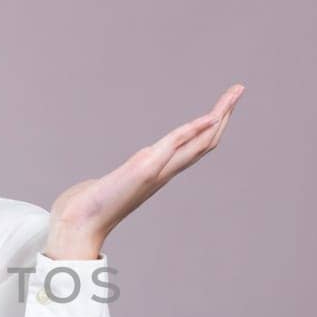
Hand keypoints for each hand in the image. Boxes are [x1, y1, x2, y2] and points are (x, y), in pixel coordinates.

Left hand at [45, 83, 245, 255]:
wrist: (78, 225)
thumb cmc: (87, 211)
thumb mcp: (106, 188)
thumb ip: (108, 185)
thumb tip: (96, 189)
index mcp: (157, 173)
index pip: (192, 148)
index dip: (209, 128)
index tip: (221, 108)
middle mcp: (163, 172)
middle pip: (204, 142)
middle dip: (224, 114)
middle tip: (238, 90)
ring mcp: (157, 171)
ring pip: (199, 141)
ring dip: (219, 115)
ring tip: (235, 93)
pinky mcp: (145, 169)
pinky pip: (176, 145)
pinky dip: (194, 130)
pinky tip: (211, 116)